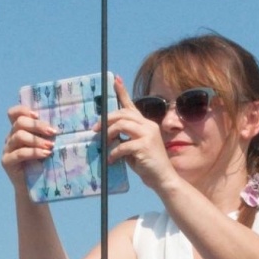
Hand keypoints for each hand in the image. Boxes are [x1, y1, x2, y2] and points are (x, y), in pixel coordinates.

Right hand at [2, 105, 55, 186]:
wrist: (34, 190)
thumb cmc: (43, 165)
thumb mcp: (45, 147)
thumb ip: (47, 136)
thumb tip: (62, 126)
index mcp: (18, 131)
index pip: (14, 113)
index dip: (24, 110)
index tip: (38, 115)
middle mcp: (10, 138)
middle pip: (19, 123)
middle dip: (37, 126)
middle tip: (53, 132)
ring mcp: (7, 149)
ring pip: (19, 136)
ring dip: (37, 140)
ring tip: (50, 146)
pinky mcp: (7, 162)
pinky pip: (19, 153)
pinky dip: (34, 152)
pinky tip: (45, 154)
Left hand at [102, 76, 177, 192]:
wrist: (163, 179)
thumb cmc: (148, 165)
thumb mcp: (134, 149)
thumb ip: (124, 139)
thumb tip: (107, 135)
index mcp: (146, 125)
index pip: (132, 106)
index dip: (122, 92)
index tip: (115, 79)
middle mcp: (148, 126)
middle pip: (123, 114)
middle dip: (106, 120)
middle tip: (95, 130)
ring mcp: (148, 134)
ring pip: (122, 125)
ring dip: (108, 134)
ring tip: (103, 144)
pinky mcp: (145, 146)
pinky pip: (123, 145)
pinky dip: (114, 152)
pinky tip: (111, 160)